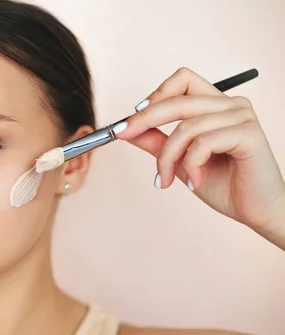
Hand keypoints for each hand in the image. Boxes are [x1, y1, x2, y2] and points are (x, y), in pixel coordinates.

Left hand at [117, 67, 284, 233]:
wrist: (255, 211)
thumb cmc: (224, 185)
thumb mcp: (180, 161)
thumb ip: (157, 142)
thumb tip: (127, 130)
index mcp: (216, 105)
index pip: (183, 79)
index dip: (155, 94)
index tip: (132, 118)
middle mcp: (231, 104)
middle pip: (177, 99)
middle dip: (143, 120)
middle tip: (123, 136)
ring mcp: (242, 116)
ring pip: (185, 127)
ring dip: (167, 158)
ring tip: (166, 180)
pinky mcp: (248, 134)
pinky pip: (202, 143)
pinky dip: (190, 166)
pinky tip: (195, 182)